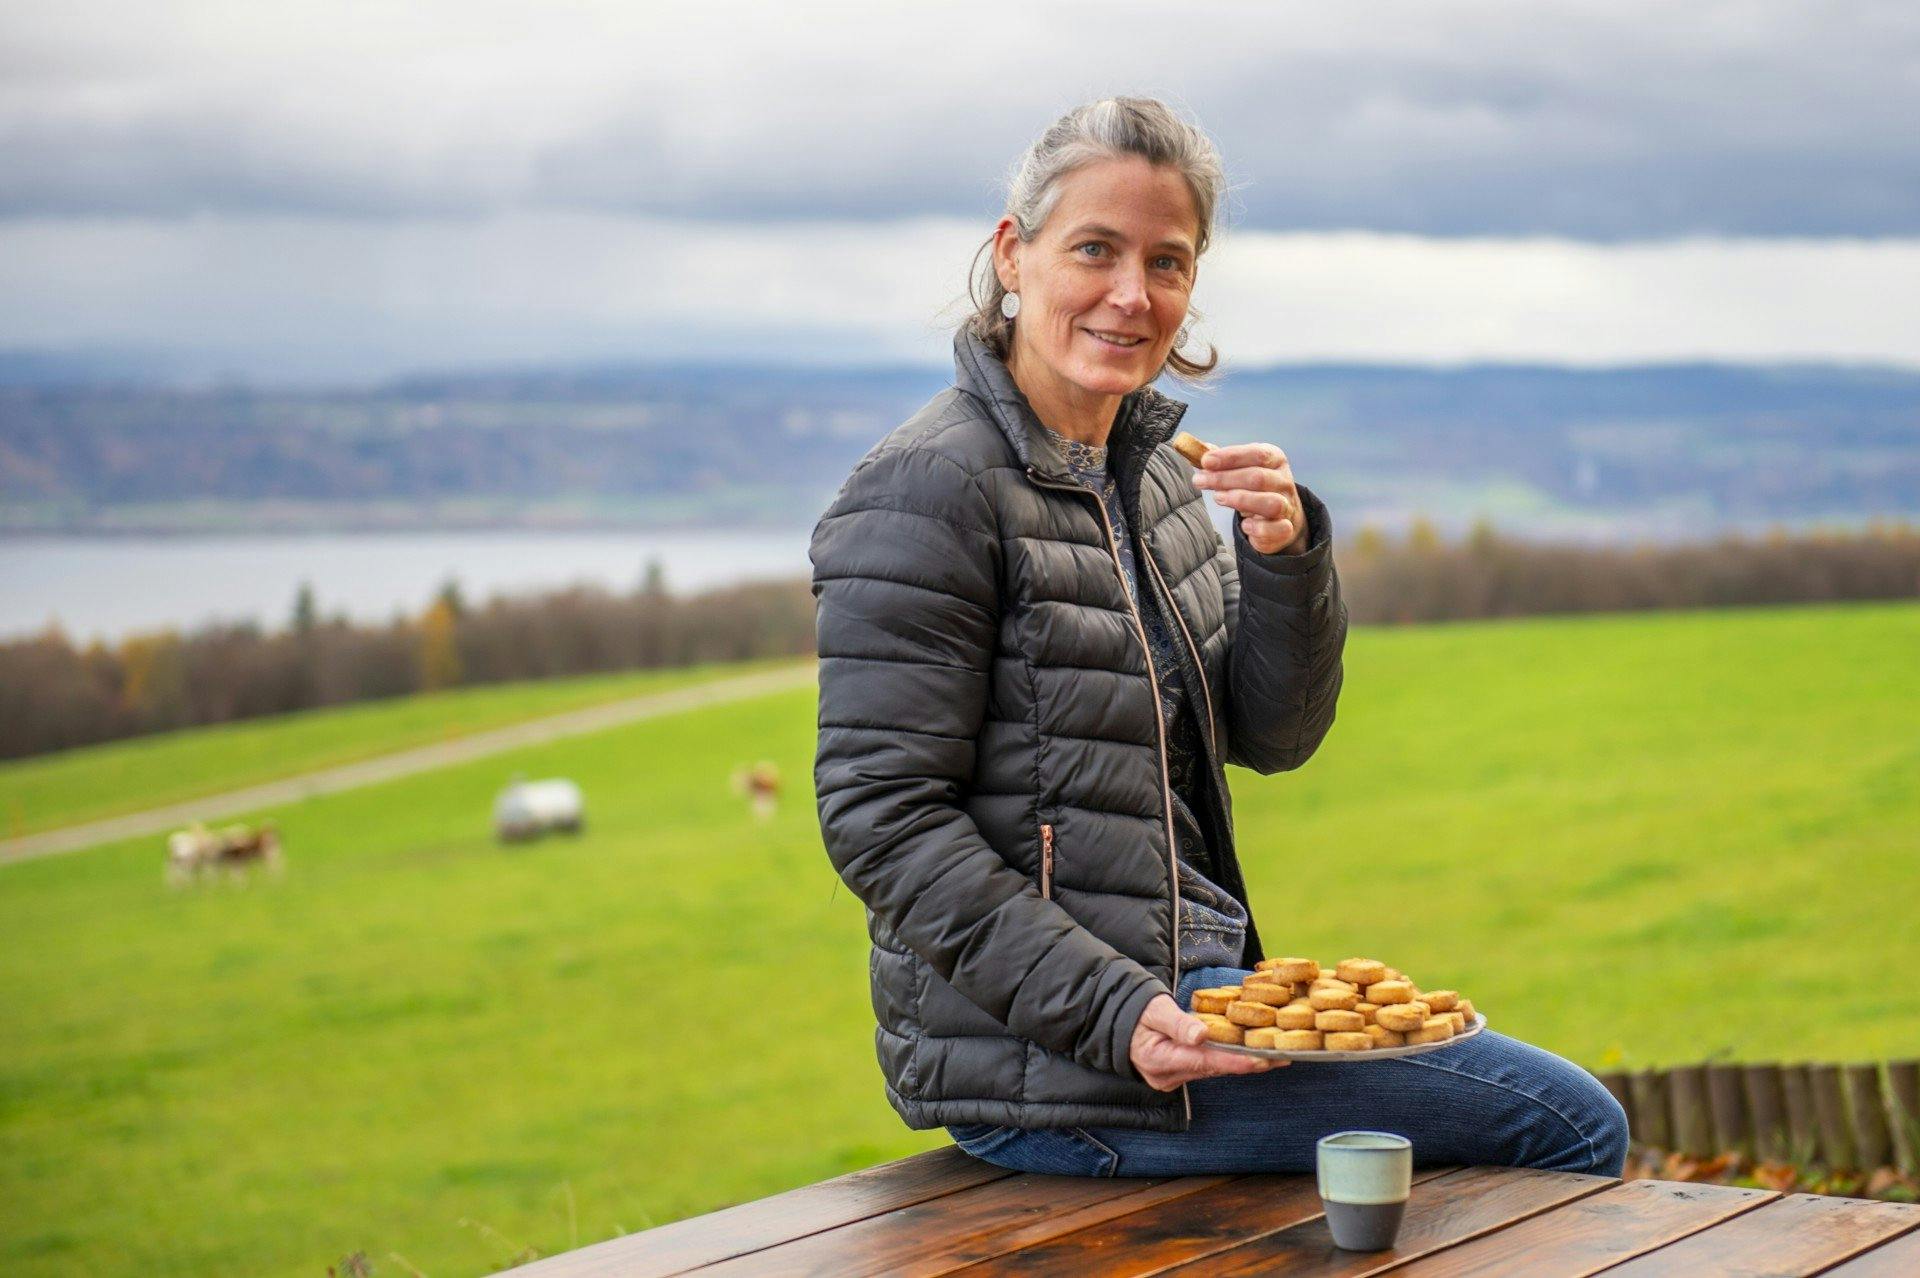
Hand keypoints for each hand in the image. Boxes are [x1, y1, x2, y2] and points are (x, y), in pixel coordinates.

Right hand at [1128, 993, 1289, 1089]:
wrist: (1118, 1022)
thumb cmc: (1137, 1010)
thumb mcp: (1154, 1010)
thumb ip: (1178, 1023)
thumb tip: (1201, 1034)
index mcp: (1158, 1059)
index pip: (1204, 1062)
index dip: (1234, 1061)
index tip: (1261, 1060)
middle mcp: (1167, 1076)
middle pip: (1214, 1069)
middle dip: (1248, 1063)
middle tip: (1282, 1057)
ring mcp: (1173, 1079)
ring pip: (1213, 1070)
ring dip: (1242, 1063)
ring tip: (1275, 1056)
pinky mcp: (1179, 1075)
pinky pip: (1208, 1068)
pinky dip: (1228, 1060)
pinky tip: (1252, 1055)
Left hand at [1190, 442, 1308, 554]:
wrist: (1280, 514)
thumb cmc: (1254, 487)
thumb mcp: (1242, 468)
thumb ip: (1222, 460)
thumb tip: (1199, 451)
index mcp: (1275, 460)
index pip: (1257, 454)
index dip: (1230, 457)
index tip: (1206, 461)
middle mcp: (1284, 481)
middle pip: (1258, 478)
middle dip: (1225, 479)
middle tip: (1200, 481)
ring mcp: (1288, 506)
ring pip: (1271, 503)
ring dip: (1241, 500)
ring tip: (1218, 498)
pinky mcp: (1286, 529)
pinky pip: (1277, 529)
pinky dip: (1259, 528)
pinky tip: (1244, 526)